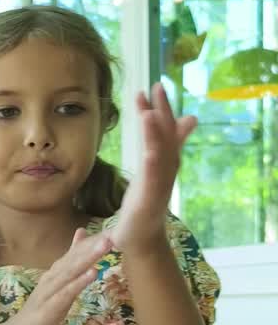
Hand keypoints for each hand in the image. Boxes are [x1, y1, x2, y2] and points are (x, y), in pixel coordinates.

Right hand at [7, 229, 112, 324]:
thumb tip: (81, 234)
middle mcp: (52, 278)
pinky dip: (78, 283)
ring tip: (104, 246)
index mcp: (55, 272)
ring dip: (87, 258)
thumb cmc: (42, 309)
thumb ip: (71, 262)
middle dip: (93, 245)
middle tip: (112, 233)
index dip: (93, 241)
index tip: (113, 229)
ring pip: (70, 272)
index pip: (75, 253)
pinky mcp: (49, 308)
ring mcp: (49, 292)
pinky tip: (92, 274)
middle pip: (74, 259)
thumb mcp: (59, 285)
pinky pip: (65, 294)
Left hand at [111, 82, 196, 254]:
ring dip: (156, 133)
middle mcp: (164, 170)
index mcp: (161, 162)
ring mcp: (158, 184)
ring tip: (149, 112)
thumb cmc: (143, 204)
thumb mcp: (151, 172)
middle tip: (157, 86)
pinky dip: (153, 163)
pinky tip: (150, 150)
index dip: (159, 108)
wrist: (140, 238)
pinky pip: (153, 179)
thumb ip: (163, 149)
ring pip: (160, 154)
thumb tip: (184, 123)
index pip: (162, 130)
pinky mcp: (150, 199)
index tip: (153, 87)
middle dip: (162, 111)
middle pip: (165, 136)